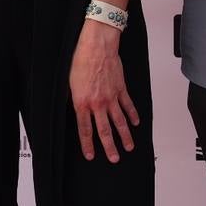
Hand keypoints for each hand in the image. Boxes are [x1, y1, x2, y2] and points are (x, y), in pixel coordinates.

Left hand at [69, 21, 138, 163]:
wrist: (97, 46)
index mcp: (82, 103)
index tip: (91, 155)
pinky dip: (133, 115)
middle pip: (104, 131)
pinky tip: (136, 122)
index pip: (85, 130)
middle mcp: (98, 104)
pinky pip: (128, 105)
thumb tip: (76, 109)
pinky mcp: (121, 88)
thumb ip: (74, 99)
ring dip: (125, 136)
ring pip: (119, 121)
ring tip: (129, 147)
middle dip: (110, 147)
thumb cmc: (81, 60)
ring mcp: (111, 97)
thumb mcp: (69, 83)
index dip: (88, 145)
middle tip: (114, 159)